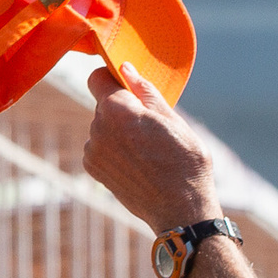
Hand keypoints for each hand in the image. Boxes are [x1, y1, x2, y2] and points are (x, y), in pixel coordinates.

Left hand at [84, 63, 220, 229]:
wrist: (180, 209)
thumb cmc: (185, 163)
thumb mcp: (174, 121)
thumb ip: (146, 92)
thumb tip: (125, 68)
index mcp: (118, 108)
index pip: (96, 77)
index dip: (111, 79)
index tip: (127, 89)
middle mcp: (98, 126)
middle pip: (103, 106)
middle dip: (122, 112)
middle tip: (150, 131)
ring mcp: (93, 149)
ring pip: (102, 128)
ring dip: (118, 133)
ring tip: (146, 153)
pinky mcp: (93, 168)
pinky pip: (99, 148)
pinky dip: (113, 152)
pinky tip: (136, 165)